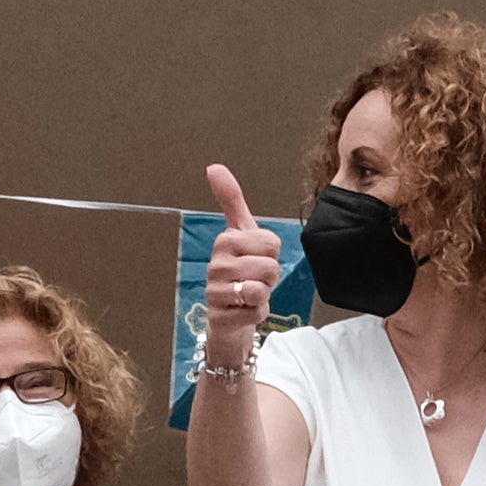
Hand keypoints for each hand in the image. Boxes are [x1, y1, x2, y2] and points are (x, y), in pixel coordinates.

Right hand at [202, 166, 286, 352]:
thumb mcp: (240, 233)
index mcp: (225, 240)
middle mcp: (217, 264)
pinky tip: (243, 311)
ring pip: (262, 289)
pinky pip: (256, 312)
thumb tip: (213, 167)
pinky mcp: (220, 317)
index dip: (272, 254)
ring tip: (249, 295)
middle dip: (269, 278)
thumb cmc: (239, 270)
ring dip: (263, 295)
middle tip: (254, 279)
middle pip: (271, 267)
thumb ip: (231, 200)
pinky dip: (256, 314)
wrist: (227, 315)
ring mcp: (216, 292)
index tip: (256, 258)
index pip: (272, 243)